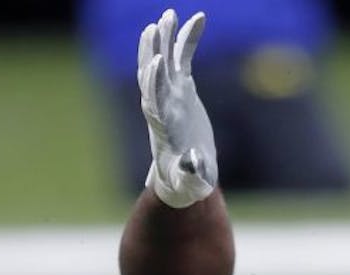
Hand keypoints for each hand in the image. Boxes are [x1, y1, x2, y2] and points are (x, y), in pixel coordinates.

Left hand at [138, 9, 217, 207]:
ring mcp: (171, 94)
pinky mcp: (183, 89)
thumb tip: (193, 165)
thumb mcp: (190, 183)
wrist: (187, 175)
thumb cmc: (187, 182)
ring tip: (169, 14)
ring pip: (164, 61)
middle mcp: (162, 106)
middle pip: (152, 75)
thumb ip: (190, 174)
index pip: (152, 101)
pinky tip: (198, 19)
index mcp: (162, 128)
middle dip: (153, 52)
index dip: (153, 82)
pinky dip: (188, 39)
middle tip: (156, 27)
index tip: (158, 63)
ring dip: (165, 38)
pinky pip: (184, 59)